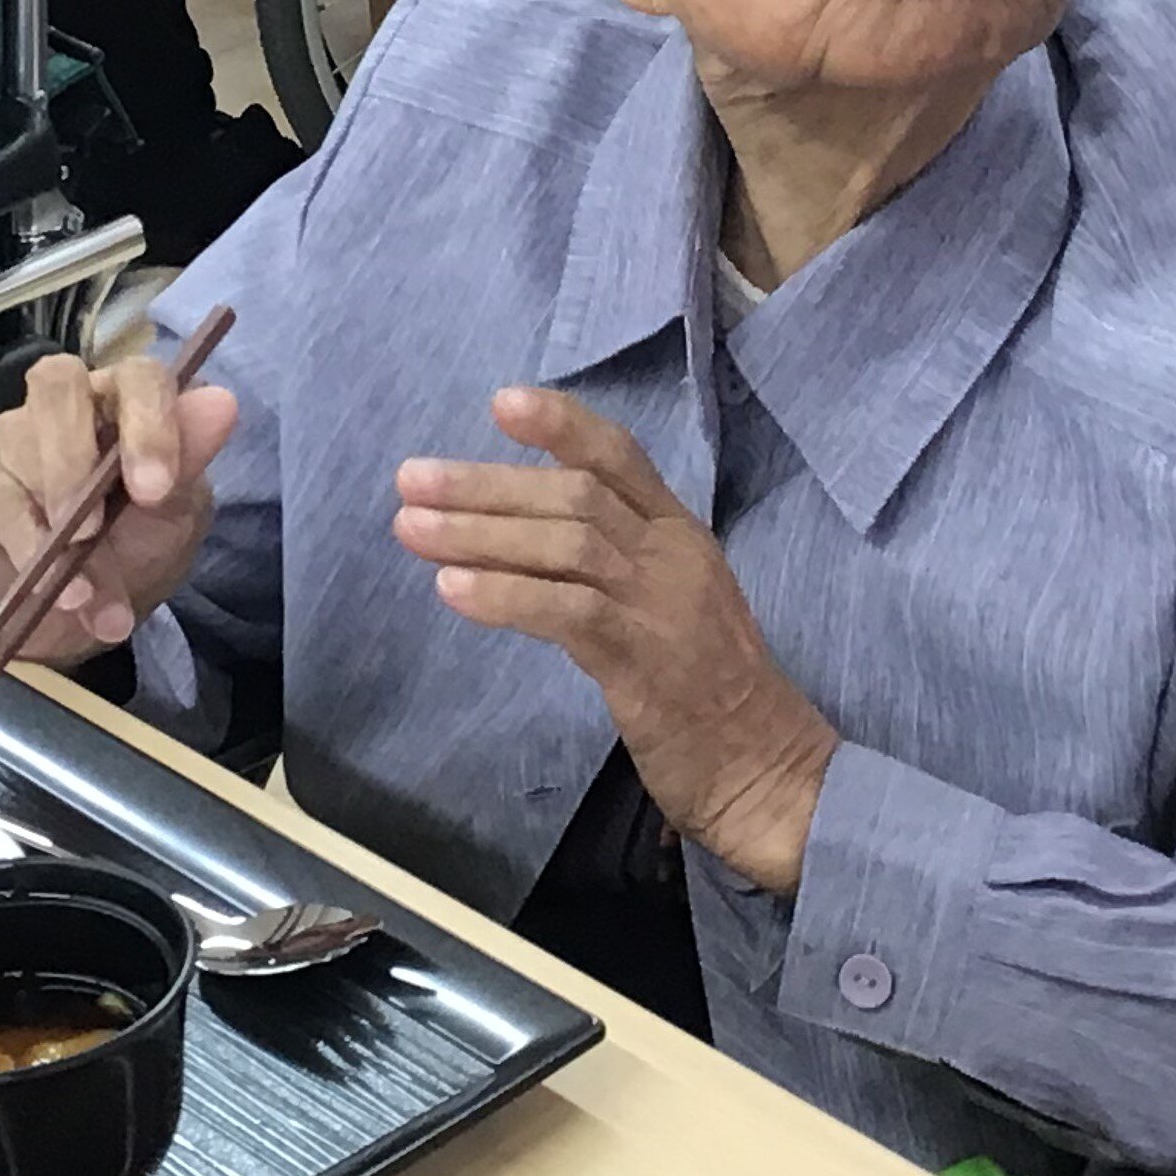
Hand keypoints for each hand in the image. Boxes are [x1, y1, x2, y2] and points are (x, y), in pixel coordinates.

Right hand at [0, 351, 237, 660]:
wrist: (71, 621)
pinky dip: (31, 552)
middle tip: (99, 527)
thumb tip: (222, 403)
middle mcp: (70, 406)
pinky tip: (59, 592)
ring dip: (59, 527)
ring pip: (23, 444)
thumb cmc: (132, 554)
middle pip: (58, 383)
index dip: (147, 421)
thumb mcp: (175, 519)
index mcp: (130, 404)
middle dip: (79, 457)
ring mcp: (16, 437)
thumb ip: (189, 463)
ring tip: (87, 589)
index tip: (155, 491)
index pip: (138, 375)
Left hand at [393, 389, 837, 894]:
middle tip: (411, 479)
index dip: (560, 424)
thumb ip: (613, 563)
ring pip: (566, 545)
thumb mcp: (671, 604)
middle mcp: (673, 557)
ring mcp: (661, 607)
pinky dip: (505, 596)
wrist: (765, 771)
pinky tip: (452, 590)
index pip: (619, 456)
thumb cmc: (709, 693)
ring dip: (480, 533)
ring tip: (411, 529)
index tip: (498, 404)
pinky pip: (566, 613)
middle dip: (486, 484)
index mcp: (681, 535)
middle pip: (574, 495)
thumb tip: (519, 536)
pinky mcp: (643, 663)